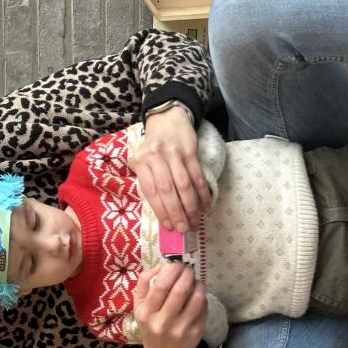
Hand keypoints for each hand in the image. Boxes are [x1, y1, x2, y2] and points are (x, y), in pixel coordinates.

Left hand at [130, 104, 210, 231]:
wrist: (168, 118)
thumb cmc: (155, 145)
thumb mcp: (144, 159)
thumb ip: (149, 180)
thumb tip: (163, 212)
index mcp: (141, 161)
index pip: (151, 191)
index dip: (161, 211)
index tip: (168, 226)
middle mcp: (156, 156)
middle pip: (168, 190)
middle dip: (177, 213)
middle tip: (183, 229)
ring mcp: (174, 153)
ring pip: (184, 185)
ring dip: (191, 207)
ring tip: (194, 222)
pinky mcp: (190, 151)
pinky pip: (198, 176)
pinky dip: (203, 194)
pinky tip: (205, 207)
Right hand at [133, 263, 207, 347]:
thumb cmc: (151, 323)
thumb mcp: (139, 305)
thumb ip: (145, 282)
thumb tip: (163, 265)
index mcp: (146, 314)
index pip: (161, 286)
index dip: (172, 271)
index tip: (177, 264)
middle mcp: (163, 323)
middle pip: (180, 291)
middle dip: (187, 274)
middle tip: (188, 269)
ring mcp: (181, 329)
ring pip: (196, 299)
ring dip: (198, 284)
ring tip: (196, 280)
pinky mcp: (195, 333)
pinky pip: (203, 309)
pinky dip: (203, 297)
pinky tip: (198, 295)